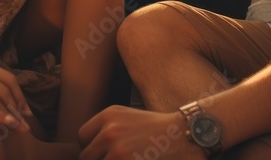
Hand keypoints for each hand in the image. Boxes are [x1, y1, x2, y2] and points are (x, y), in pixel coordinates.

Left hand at [79, 106, 201, 159]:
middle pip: (86, 157)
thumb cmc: (160, 130)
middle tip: (119, 158)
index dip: (91, 149)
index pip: (82, 137)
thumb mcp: (129, 118)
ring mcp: (118, 150)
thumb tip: (88, 150)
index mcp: (109, 115)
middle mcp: (110, 130)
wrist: (188, 135)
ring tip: (129, 158)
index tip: (103, 154)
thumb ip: (107, 129)